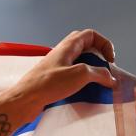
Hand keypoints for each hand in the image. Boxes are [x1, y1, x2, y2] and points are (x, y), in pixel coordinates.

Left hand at [0, 28, 118, 116]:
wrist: (23, 101)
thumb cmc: (48, 84)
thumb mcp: (80, 74)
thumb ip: (99, 73)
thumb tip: (111, 78)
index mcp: (67, 47)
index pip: (90, 35)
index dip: (104, 44)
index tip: (109, 60)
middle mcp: (61, 55)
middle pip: (85, 48)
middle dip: (98, 58)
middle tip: (104, 71)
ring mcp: (56, 68)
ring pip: (79, 64)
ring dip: (91, 72)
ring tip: (97, 84)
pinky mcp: (53, 81)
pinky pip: (72, 77)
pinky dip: (81, 82)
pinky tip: (85, 93)